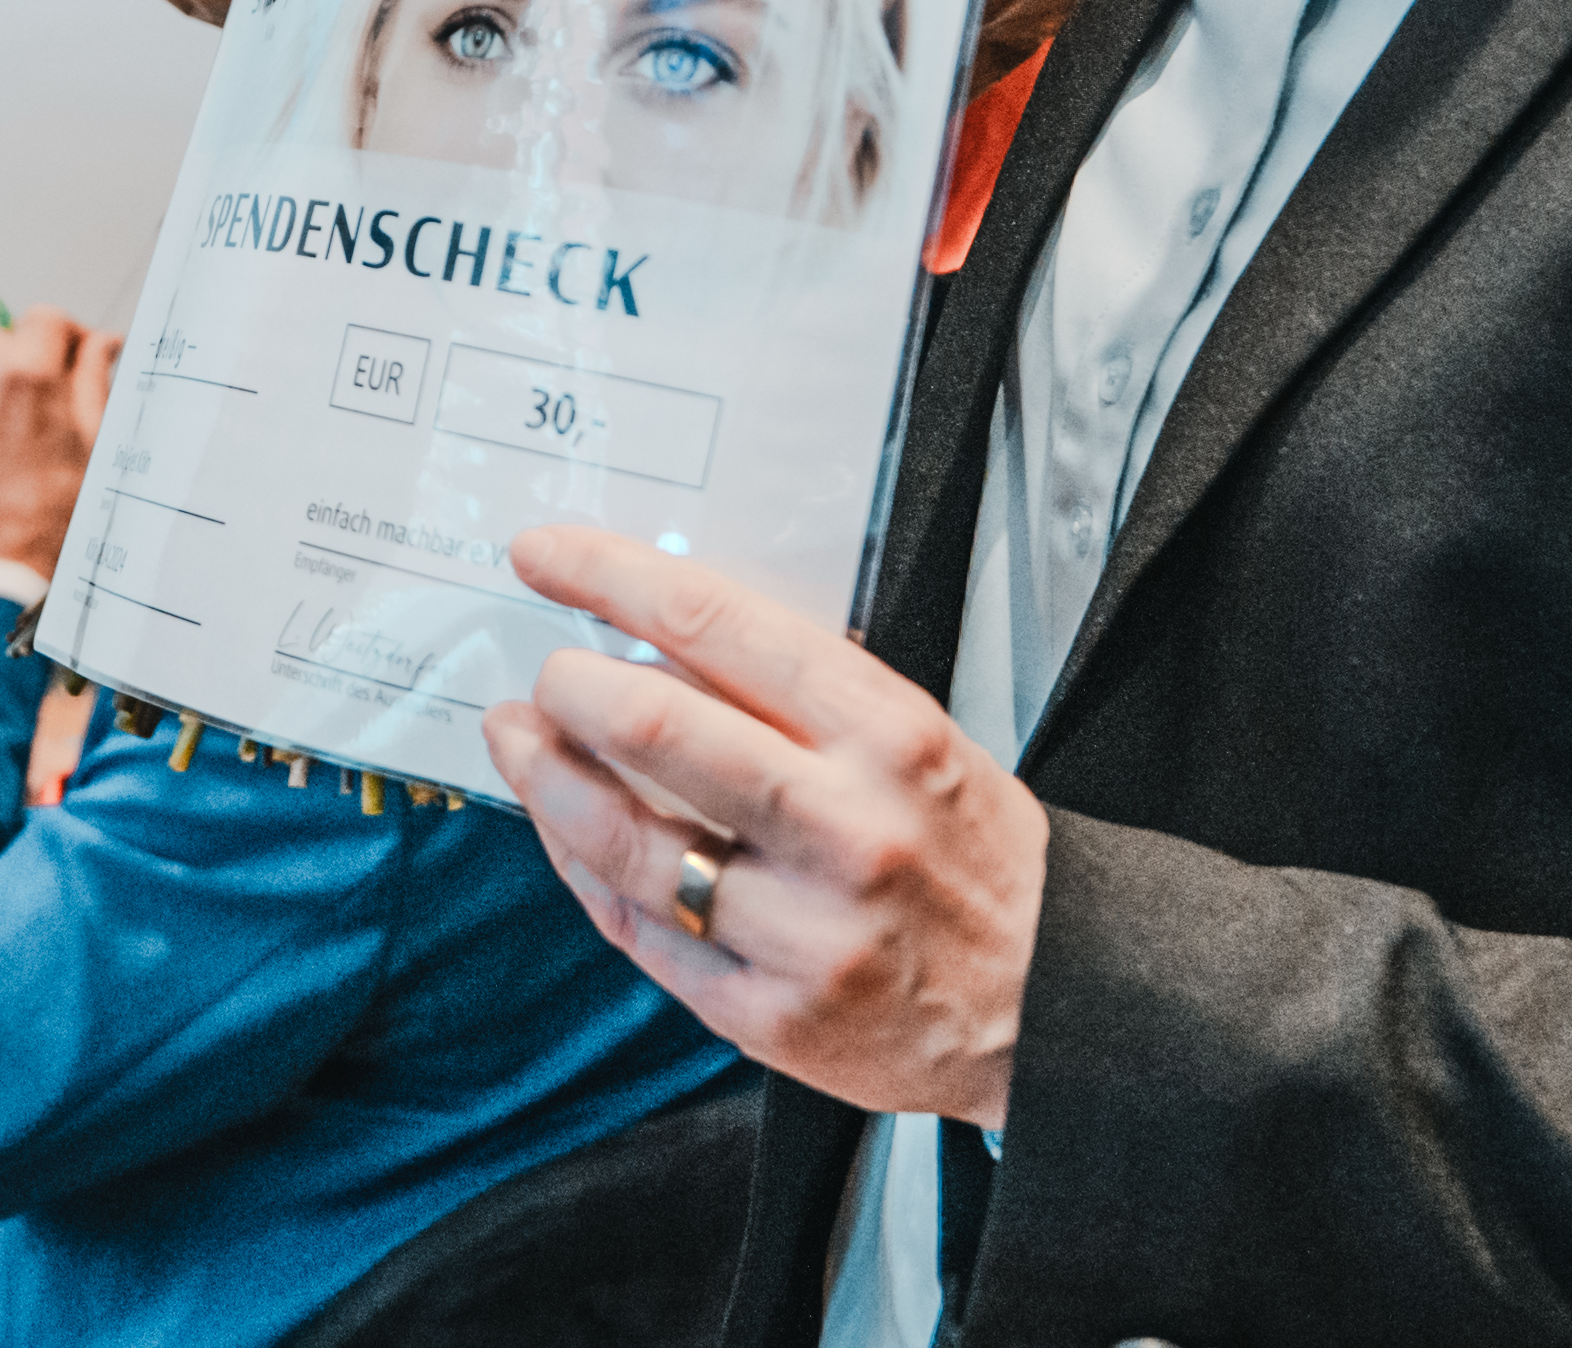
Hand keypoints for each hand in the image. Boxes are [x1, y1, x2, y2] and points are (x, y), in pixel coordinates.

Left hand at [0, 310, 120, 570]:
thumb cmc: (56, 512)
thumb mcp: (95, 441)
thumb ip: (95, 378)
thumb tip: (101, 342)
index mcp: (27, 372)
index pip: (47, 317)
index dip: (70, 336)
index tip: (80, 362)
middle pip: (10, 339)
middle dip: (34, 360)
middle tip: (54, 405)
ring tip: (20, 432)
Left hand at [479, 524, 1044, 1127]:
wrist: (1051, 1004)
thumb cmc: (972, 857)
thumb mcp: (918, 739)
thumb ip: (799, 693)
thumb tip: (657, 638)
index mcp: (886, 736)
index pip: (717, 624)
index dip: (608, 577)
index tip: (547, 557)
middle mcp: (845, 828)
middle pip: (653, 726)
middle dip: (568, 685)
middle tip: (546, 674)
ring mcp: (803, 931)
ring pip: (625, 840)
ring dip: (547, 779)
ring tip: (520, 741)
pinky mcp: (768, 1014)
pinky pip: (640, 930)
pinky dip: (584, 871)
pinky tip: (565, 832)